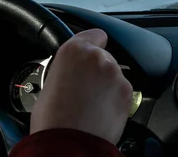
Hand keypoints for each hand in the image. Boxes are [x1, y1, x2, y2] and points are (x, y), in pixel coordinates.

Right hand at [31, 29, 132, 144]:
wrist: (68, 144)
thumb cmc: (53, 119)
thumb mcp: (50, 82)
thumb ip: (67, 69)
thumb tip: (72, 73)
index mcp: (75, 50)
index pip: (94, 34)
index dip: (93, 45)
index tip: (90, 53)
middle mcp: (98, 57)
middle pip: (104, 56)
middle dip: (98, 70)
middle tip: (85, 89)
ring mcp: (115, 74)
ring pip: (114, 75)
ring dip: (107, 85)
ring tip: (92, 104)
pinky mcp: (127, 92)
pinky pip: (122, 91)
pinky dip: (115, 99)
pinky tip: (101, 111)